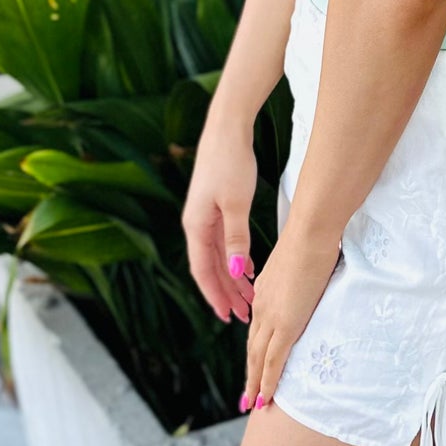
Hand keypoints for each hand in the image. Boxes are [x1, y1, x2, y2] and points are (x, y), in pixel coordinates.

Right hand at [182, 114, 257, 323]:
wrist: (227, 128)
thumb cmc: (231, 163)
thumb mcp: (236, 205)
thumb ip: (236, 240)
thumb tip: (235, 274)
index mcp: (196, 226)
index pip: (203, 271)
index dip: (215, 295)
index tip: (228, 316)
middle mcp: (196, 224)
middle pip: (209, 268)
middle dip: (226, 293)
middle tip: (244, 315)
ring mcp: (204, 215)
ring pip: (217, 256)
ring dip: (232, 278)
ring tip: (249, 298)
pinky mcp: (214, 206)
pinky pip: (222, 242)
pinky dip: (235, 258)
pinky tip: (248, 269)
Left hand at [241, 221, 342, 414]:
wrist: (310, 233)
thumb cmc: (312, 241)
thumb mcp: (300, 265)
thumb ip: (297, 281)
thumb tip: (305, 286)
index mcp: (265, 292)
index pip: (257, 329)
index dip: (254, 352)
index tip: (254, 368)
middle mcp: (262, 307)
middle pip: (253, 349)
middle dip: (250, 375)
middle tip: (247, 398)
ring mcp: (271, 317)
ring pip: (258, 359)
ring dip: (255, 384)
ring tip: (254, 404)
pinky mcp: (285, 324)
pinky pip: (273, 361)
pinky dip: (268, 381)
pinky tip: (266, 397)